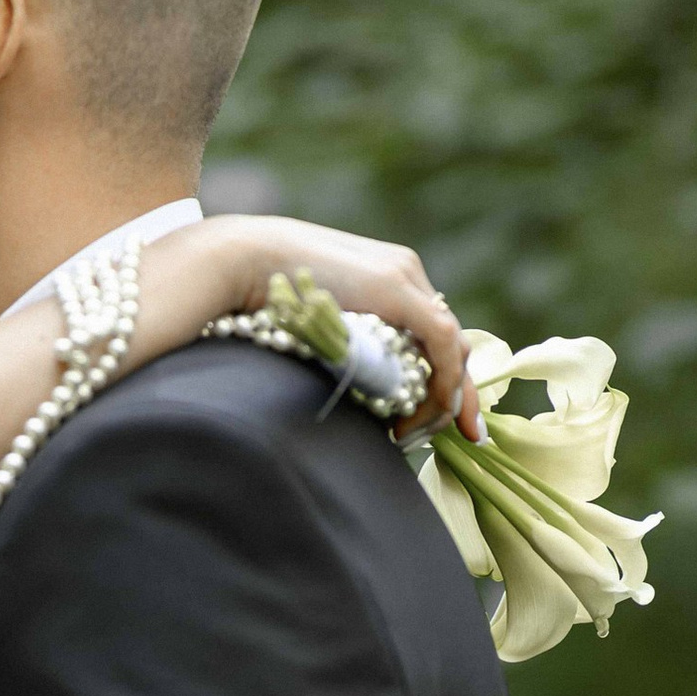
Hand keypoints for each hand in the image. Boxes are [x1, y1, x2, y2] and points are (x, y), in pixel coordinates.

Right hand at [139, 217, 481, 441]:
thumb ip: (344, 342)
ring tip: (417, 432)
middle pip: (450, 341)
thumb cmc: (261, 294)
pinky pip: (441, 338)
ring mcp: (404, 277)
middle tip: (445, 436)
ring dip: (445, 396)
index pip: (434, 333)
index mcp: (389, 277)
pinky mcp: (396, 286)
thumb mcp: (315, 323)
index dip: (442, 377)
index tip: (434, 419)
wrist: (241, 259)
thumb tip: (352, 385)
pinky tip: (429, 410)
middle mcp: (405, 273)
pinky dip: (443, 378)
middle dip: (455, 395)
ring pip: (452, 344)